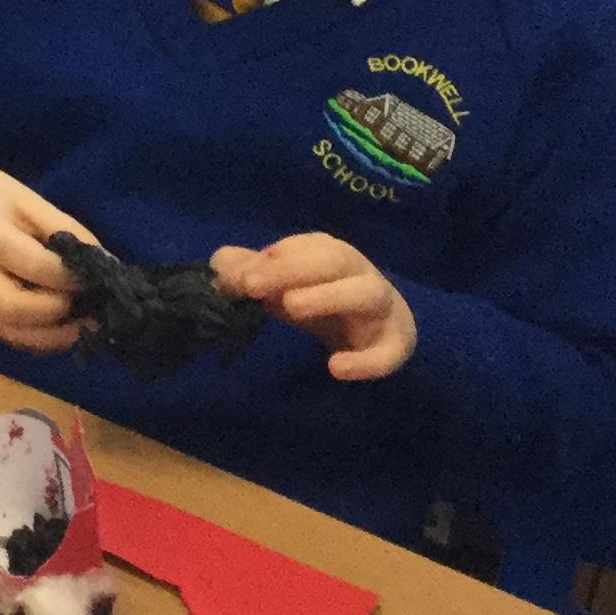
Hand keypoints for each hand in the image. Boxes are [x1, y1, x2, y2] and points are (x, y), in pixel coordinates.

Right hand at [0, 157, 88, 355]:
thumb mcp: (27, 198)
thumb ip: (65, 230)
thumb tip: (105, 262)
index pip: (35, 267)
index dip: (73, 277)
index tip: (102, 277)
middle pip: (14, 311)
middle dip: (60, 316)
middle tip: (93, 310)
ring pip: (8, 332)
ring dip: (50, 338)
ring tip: (83, 328)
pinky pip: (2, 333)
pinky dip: (34, 339)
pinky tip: (58, 330)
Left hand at [213, 234, 415, 380]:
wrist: (377, 335)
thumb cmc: (320, 300)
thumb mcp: (282, 286)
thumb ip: (248, 273)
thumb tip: (220, 265)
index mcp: (330, 254)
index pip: (304, 246)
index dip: (270, 259)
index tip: (239, 278)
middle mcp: (358, 274)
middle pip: (333, 260)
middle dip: (291, 269)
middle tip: (252, 287)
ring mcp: (381, 309)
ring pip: (367, 293)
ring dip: (329, 297)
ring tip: (291, 308)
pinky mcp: (396, 345)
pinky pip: (389, 352)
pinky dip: (366, 361)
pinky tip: (336, 367)